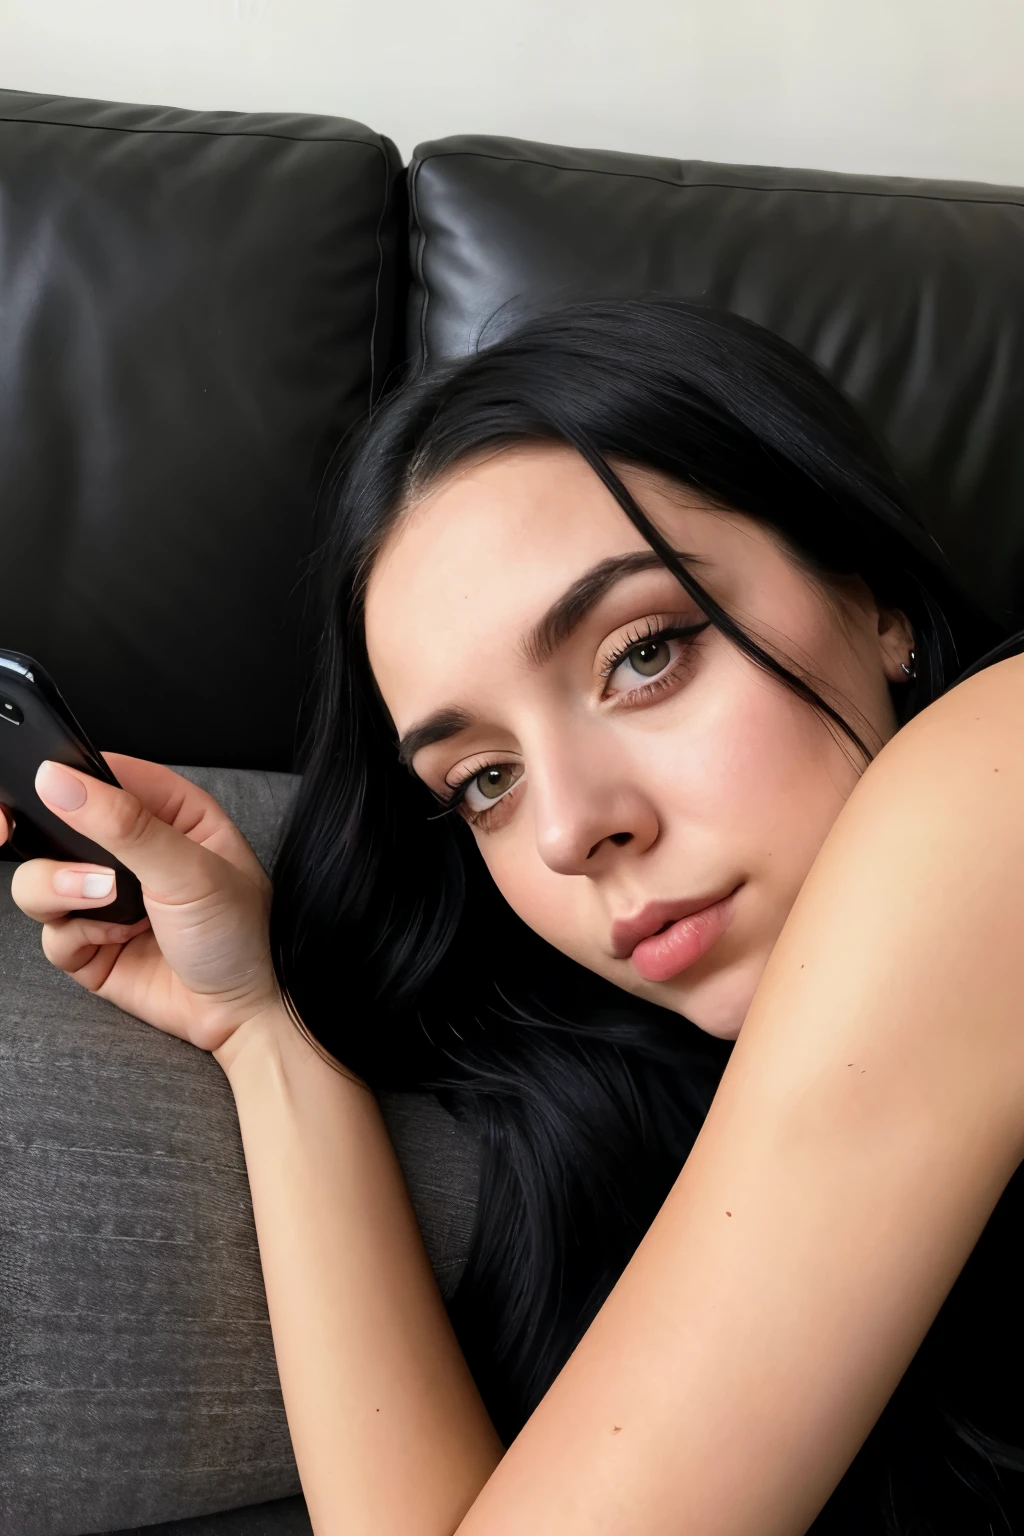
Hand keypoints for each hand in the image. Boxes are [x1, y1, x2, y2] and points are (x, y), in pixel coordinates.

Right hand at [1, 754, 283, 1059]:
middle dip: (44, 836)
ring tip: (105, 899)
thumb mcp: (190, 871)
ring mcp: (105, 898)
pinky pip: (49, 931)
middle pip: (58, 824)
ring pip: (39, 877)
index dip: (70, 776)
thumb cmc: (237, 936)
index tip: (46, 781)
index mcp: (169, 814)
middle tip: (26, 837)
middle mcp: (132, 851)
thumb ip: (126, 825)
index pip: (105, 774)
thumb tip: (63, 783)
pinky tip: (117, 940)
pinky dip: (75, 936)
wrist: (238, 1016)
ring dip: (61, 888)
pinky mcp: (89, 943)